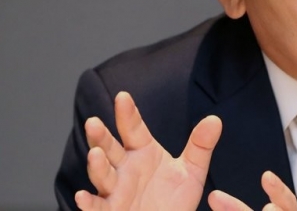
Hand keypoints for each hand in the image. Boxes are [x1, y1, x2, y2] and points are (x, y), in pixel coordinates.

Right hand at [75, 91, 296, 210]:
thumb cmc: (174, 198)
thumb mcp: (192, 171)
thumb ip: (200, 146)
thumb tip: (215, 120)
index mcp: (142, 151)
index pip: (133, 128)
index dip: (127, 113)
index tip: (123, 97)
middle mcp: (125, 168)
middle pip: (110, 149)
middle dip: (101, 136)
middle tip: (94, 122)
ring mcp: (115, 190)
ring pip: (103, 175)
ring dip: (96, 166)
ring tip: (95, 154)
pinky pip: (97, 207)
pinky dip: (89, 203)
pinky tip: (82, 196)